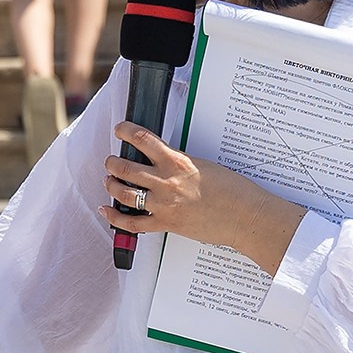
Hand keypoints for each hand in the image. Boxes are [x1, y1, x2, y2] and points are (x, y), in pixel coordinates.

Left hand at [100, 124, 303, 270]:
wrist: (246, 216)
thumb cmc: (234, 190)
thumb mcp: (205, 166)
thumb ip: (182, 164)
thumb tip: (167, 163)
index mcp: (178, 161)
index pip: (143, 139)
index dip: (126, 131)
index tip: (120, 129)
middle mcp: (166, 181)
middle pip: (125, 167)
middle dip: (112, 163)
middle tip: (111, 161)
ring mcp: (164, 204)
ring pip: (124, 192)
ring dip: (112, 185)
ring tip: (109, 181)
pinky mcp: (166, 224)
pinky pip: (133, 223)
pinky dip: (115, 217)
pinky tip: (106, 210)